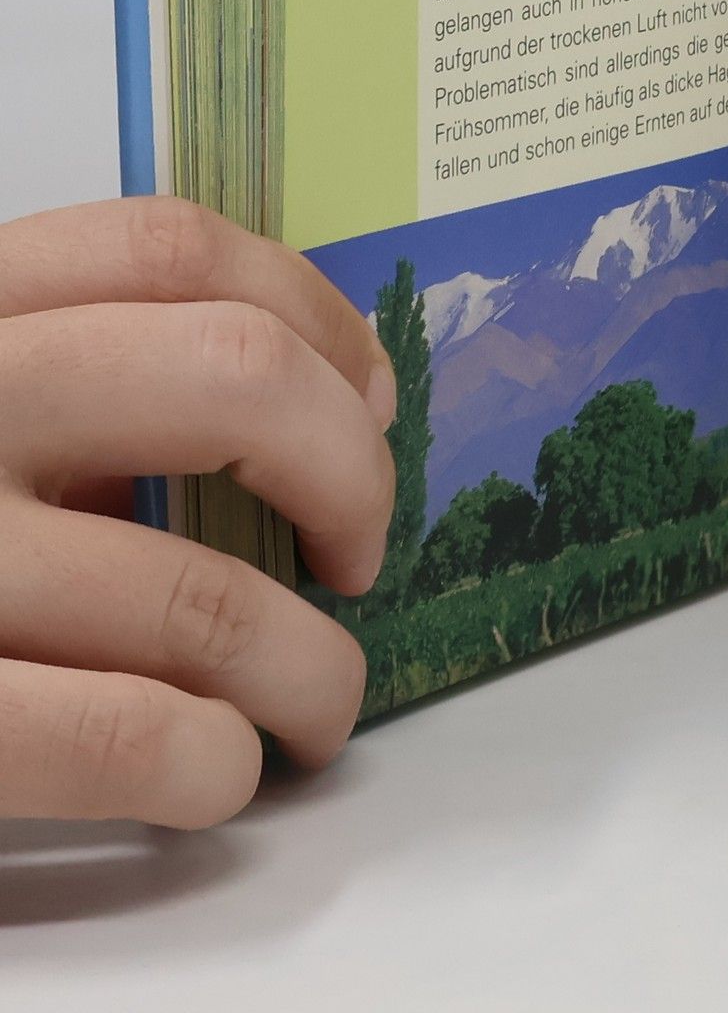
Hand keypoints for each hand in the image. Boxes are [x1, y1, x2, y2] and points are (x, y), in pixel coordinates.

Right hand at [0, 199, 395, 828]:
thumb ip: (70, 375)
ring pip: (201, 595)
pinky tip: (218, 771)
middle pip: (233, 380)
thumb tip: (311, 406)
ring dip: (312, 667)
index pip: (170, 247)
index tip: (367, 397)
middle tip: (356, 550)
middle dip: (348, 472)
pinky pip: (123, 735)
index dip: (312, 314)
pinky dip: (212, 761)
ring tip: (319, 702)